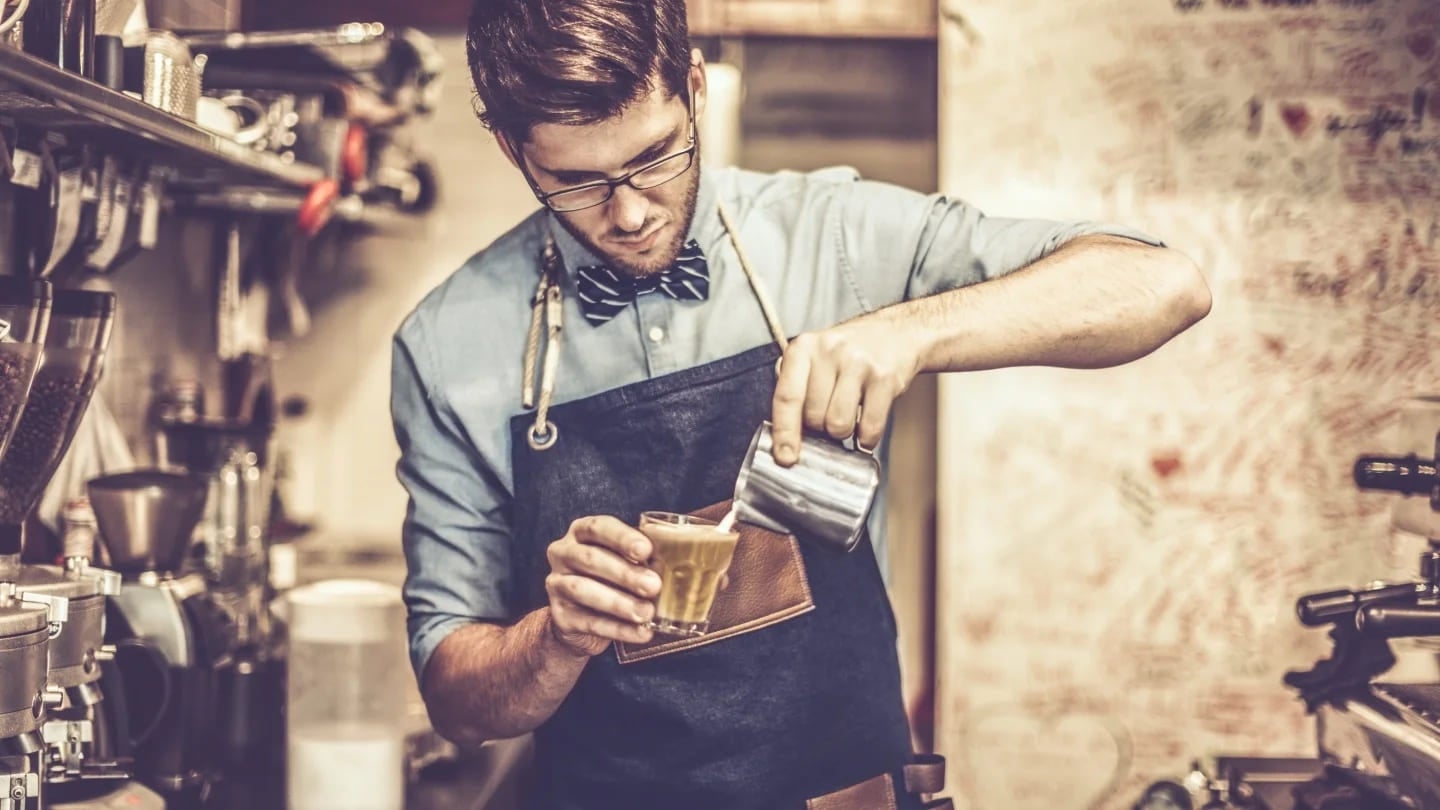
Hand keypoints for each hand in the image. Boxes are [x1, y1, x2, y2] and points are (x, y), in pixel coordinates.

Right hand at [544, 516, 659, 655]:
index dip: (622, 538)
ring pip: (583, 590)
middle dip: (624, 573)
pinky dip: (618, 629)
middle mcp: (563, 554)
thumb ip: (642, 560)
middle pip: (591, 558)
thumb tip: (667, 566)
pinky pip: (589, 622)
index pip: (598, 527)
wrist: (580, 620)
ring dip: (619, 602)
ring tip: (646, 613)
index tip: (646, 550)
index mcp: (580, 533)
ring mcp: (556, 584)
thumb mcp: (624, 562)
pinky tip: (641, 632)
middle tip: (653, 586)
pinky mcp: (559, 616)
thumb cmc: (609, 580)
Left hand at [770, 314, 922, 465]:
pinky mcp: (884, 378)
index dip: (784, 431)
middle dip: (820, 427)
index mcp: (804, 348)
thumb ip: (796, 388)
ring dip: (843, 432)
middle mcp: (829, 351)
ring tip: (849, 414)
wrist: (897, 332)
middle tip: (831, 412)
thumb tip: (785, 437)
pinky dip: (867, 437)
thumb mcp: (815, 358)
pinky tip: (866, 425)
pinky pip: (869, 427)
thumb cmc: (849, 354)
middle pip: (813, 417)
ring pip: (838, 425)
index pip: (786, 396)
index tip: (785, 457)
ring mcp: (858, 363)